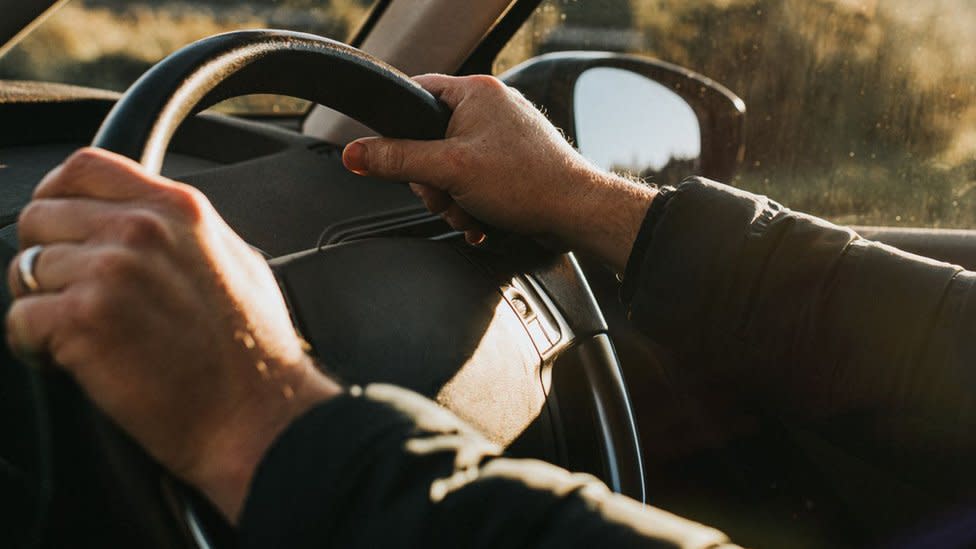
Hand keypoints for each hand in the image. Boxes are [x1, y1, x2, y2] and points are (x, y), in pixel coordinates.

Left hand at [6, 148, 340, 519]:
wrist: (256, 413)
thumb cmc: (254, 352)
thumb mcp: (237, 261)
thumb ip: (183, 231)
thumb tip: (143, 222)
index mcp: (179, 209)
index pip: (85, 167)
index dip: (58, 194)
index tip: (61, 226)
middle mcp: (141, 229)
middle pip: (41, 216)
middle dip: (47, 258)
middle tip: (75, 296)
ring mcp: (110, 271)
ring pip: (25, 270)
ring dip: (44, 306)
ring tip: (82, 335)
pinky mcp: (84, 319)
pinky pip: (19, 318)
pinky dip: (34, 345)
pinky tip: (72, 359)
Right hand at [342, 74, 656, 271]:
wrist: (576, 213)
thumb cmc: (529, 182)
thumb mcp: (449, 170)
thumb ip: (397, 160)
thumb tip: (356, 154)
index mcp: (475, 92)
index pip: (416, 93)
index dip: (399, 128)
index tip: (394, 155)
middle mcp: (490, 108)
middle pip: (429, 142)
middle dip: (433, 182)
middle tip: (447, 196)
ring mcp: (502, 137)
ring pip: (450, 168)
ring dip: (452, 200)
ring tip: (470, 213)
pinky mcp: (511, 164)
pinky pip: (473, 181)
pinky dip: (471, 205)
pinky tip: (481, 220)